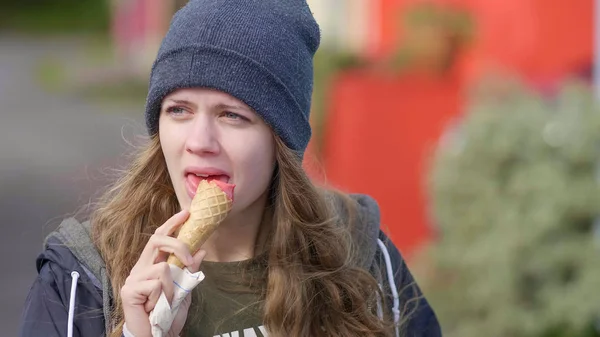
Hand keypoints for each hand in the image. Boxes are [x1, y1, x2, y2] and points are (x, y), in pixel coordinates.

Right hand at [120, 210, 205, 336]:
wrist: (159, 336)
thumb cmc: (169, 314)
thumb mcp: (185, 289)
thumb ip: (190, 271)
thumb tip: (201, 251)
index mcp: (151, 265)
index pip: (159, 238)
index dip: (172, 224)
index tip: (186, 213)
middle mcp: (140, 268)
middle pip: (157, 240)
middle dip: (178, 244)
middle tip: (189, 259)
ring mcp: (133, 278)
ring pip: (163, 267)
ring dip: (173, 287)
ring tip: (167, 301)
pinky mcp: (129, 290)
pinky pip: (156, 283)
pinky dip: (164, 296)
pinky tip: (155, 306)